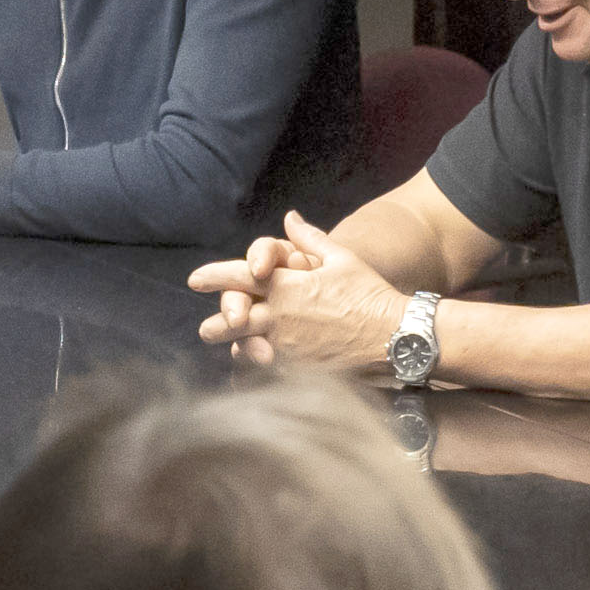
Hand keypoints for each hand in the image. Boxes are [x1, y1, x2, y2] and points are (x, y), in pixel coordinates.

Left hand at [191, 212, 405, 367]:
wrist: (395, 336)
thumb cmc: (370, 294)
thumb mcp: (341, 259)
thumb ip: (309, 239)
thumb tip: (290, 218)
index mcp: (286, 287)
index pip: (238, 278)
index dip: (214, 277)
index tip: (195, 279)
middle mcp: (280, 318)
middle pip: (231, 321)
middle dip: (216, 324)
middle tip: (206, 328)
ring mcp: (286, 349)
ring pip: (246, 349)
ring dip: (237, 348)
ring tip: (230, 350)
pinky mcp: (298, 372)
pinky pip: (268, 372)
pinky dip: (260, 369)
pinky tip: (257, 370)